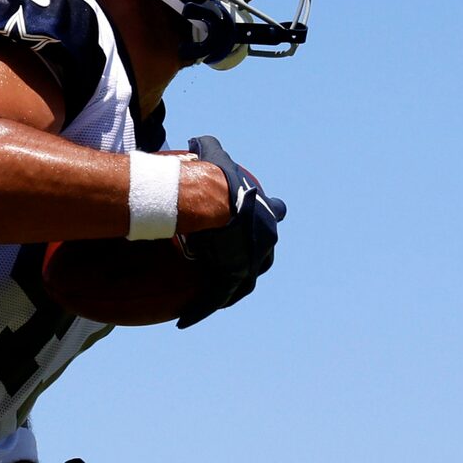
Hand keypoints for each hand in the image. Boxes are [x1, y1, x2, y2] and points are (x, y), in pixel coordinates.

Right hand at [175, 135, 283, 326]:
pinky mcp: (232, 277)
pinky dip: (200, 310)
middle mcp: (263, 242)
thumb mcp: (214, 156)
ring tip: (216, 301)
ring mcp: (249, 263)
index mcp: (263, 214)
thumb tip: (196, 142)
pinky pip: (214, 299)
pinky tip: (185, 320)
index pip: (276, 213)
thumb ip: (208, 148)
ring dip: (229, 293)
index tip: (276, 215)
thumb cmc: (214, 176)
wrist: (212, 202)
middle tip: (238, 268)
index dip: (274, 214)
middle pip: (262, 258)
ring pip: (241, 286)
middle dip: (252, 263)